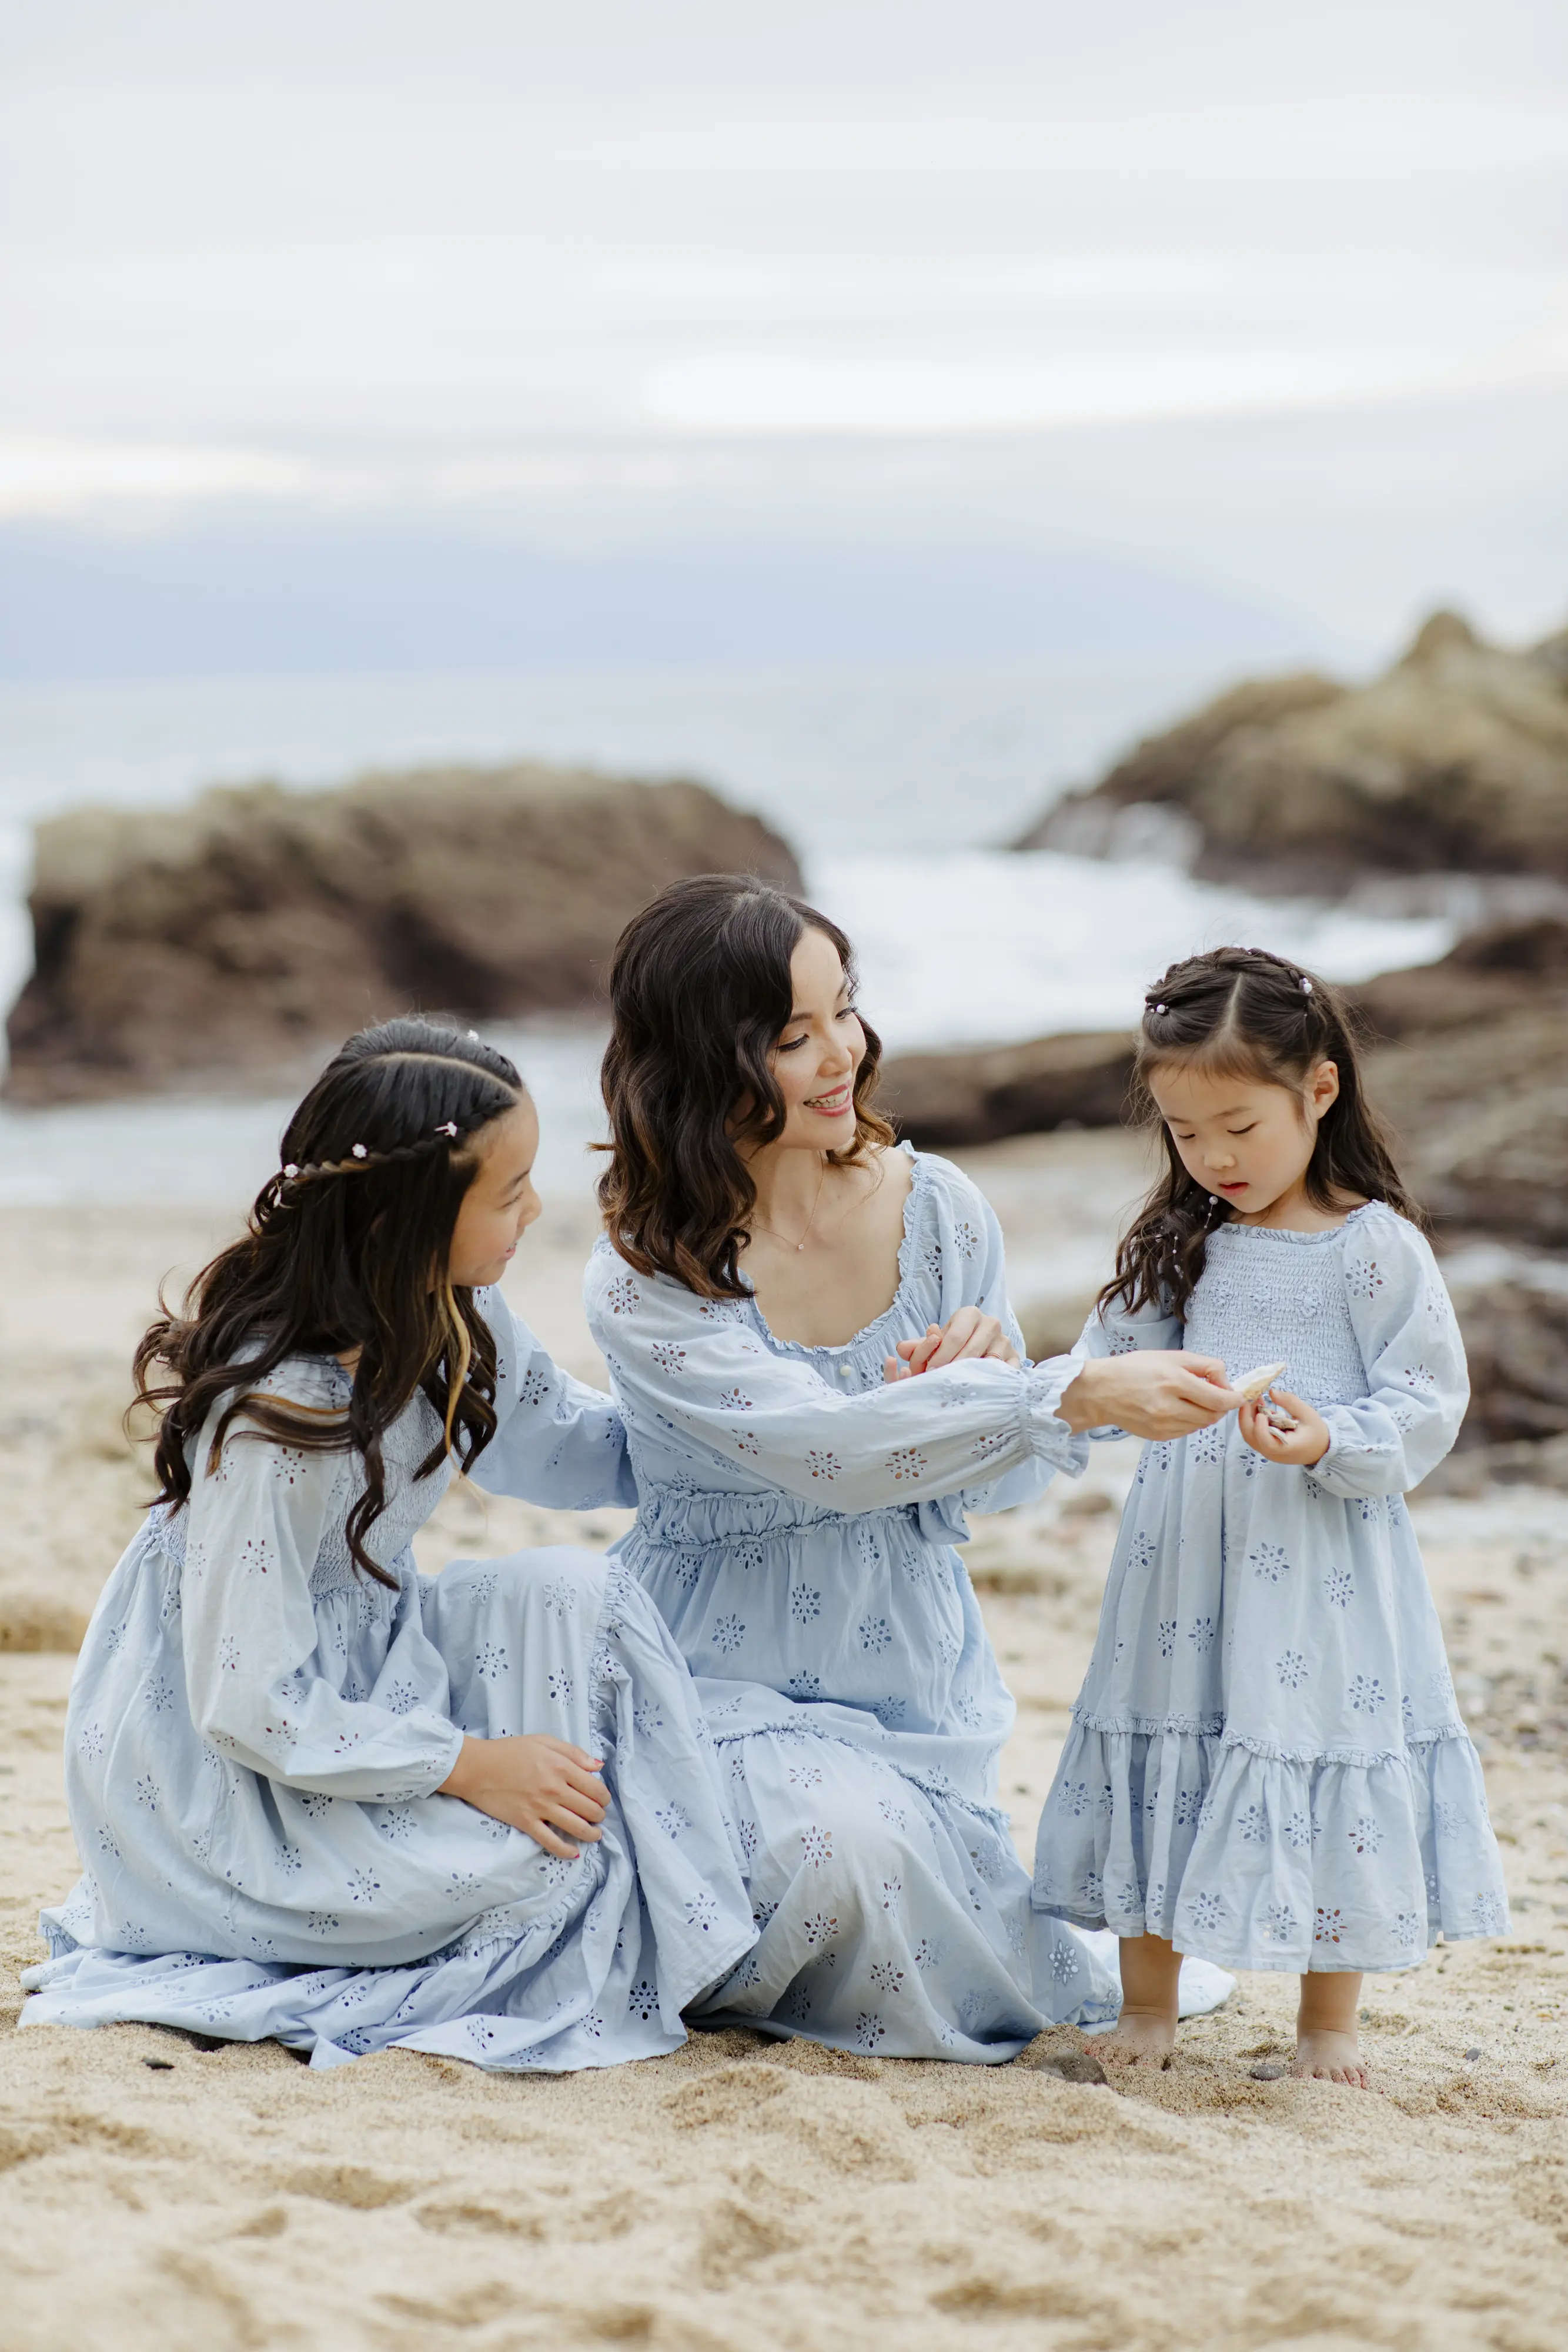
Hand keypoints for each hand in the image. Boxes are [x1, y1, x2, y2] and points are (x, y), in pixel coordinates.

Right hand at [438, 1733, 606, 1858]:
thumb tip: (598, 1767)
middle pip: (590, 1809)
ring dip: (591, 1834)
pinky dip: (565, 1850)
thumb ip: (573, 1752)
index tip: (602, 1799)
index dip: (604, 1797)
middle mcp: (555, 1788)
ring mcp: (540, 1807)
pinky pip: (551, 1841)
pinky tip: (573, 1852)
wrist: (476, 1767)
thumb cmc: (509, 1751)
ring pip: (576, 1827)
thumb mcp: (543, 1741)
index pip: (595, 1788)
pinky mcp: (526, 1823)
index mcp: (561, 1766)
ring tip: (594, 1835)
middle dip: (599, 1815)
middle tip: (597, 1816)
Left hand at [882, 1310, 1019, 1382]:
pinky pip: (1004, 1372)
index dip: (939, 1356)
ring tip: (956, 1388)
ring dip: (970, 1376)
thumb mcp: (936, 1343)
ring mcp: (1005, 1341)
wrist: (985, 1350)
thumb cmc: (955, 1346)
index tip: (929, 1373)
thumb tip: (902, 1348)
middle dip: (952, 1368)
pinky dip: (991, 1382)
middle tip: (939, 1383)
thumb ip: (919, 1346)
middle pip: (970, 1349)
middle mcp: (991, 1323)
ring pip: (987, 1361)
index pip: (953, 1336)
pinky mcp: (1015, 1358)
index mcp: (969, 1314)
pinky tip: (978, 1390)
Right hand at [1058, 1351, 1241, 1438]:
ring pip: (1201, 1425)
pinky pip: (1186, 1431)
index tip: (1238, 1395)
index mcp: (1174, 1381)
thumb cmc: (1135, 1369)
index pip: (1219, 1399)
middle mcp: (1169, 1406)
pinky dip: (1190, 1422)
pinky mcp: (1158, 1436)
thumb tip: (1226, 1382)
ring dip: (1205, 1413)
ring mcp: (1163, 1424)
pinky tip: (1178, 1409)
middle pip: (1213, 1415)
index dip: (1234, 1399)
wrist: (1102, 1391)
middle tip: (1216, 1395)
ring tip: (1193, 1400)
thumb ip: (1204, 1366)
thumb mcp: (1171, 1357)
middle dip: (1220, 1406)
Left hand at [1238, 1388, 1328, 1467]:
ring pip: (1249, 1435)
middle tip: (1251, 1397)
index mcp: (1285, 1448)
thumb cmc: (1316, 1432)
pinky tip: (1260, 1407)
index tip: (1261, 1411)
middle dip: (1246, 1415)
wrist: (1320, 1449)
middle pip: (1251, 1437)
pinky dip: (1253, 1420)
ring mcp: (1266, 1451)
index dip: (1260, 1427)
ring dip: (1249, 1416)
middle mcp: (1272, 1452)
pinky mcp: (1265, 1446)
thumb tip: (1271, 1392)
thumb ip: (1290, 1402)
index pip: (1266, 1442)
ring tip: (1256, 1399)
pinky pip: (1253, 1434)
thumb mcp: (1308, 1414)